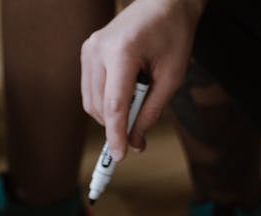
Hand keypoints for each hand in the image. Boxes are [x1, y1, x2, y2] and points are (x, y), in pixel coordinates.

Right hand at [81, 0, 204, 159]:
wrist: (164, 3)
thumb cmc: (173, 35)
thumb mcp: (172, 77)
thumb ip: (151, 111)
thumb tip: (135, 142)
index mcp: (122, 51)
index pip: (114, 104)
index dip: (116, 134)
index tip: (120, 156)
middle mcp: (98, 49)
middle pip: (100, 106)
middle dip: (118, 126)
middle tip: (140, 134)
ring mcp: (89, 50)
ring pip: (91, 102)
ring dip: (111, 114)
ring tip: (138, 99)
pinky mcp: (87, 53)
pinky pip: (90, 90)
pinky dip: (106, 102)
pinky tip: (125, 94)